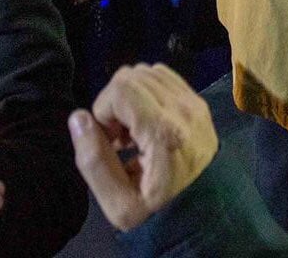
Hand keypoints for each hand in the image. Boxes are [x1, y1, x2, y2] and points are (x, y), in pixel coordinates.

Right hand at [68, 64, 217, 230]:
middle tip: (120, 136)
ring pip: (146, 72)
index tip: (110, 139)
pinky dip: (147, 92)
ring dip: (131, 96)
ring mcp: (194, 102)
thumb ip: (93, 162)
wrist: (208, 215)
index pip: (122, 87)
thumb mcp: (119, 206)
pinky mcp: (199, 101)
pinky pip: (162, 76)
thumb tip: (78, 117)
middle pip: (131, 76)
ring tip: (134, 130)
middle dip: (115, 102)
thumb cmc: (162, 214)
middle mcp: (182, 109)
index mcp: (164, 133)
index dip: (104, 109)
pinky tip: (148, 120)